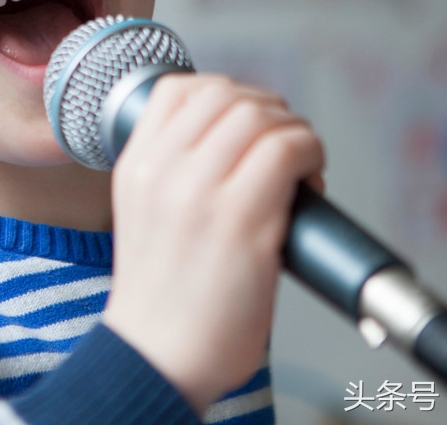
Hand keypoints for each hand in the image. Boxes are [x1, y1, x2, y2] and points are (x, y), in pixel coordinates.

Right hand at [101, 73, 324, 415]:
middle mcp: (162, 170)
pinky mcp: (242, 217)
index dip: (225, 94)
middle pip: (226, 93)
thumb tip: (238, 139)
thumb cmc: (166, 299)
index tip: (247, 123)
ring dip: (293, 132)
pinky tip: (310, 187)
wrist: (158, 357)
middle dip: (268, 110)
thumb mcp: (143, 215)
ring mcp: (200, 191)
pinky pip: (288, 148)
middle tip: (283, 147)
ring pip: (260, 114)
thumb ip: (173, 173)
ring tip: (299, 170)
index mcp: (135, 167)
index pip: (178, 88)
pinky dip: (311, 154)